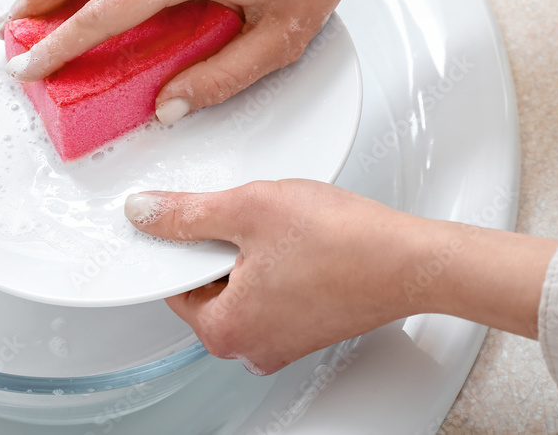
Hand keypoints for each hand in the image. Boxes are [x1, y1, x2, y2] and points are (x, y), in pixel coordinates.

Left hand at [124, 180, 557, 375]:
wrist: (413, 258)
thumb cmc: (344, 242)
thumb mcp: (248, 209)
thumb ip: (186, 214)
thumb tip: (144, 214)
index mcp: (225, 331)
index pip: (172, 284)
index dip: (179, 241)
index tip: (188, 215)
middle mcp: (251, 348)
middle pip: (206, 286)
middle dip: (218, 245)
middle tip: (247, 216)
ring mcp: (282, 342)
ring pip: (240, 286)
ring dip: (248, 251)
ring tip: (280, 226)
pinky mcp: (307, 328)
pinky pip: (271, 291)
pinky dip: (275, 263)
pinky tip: (299, 240)